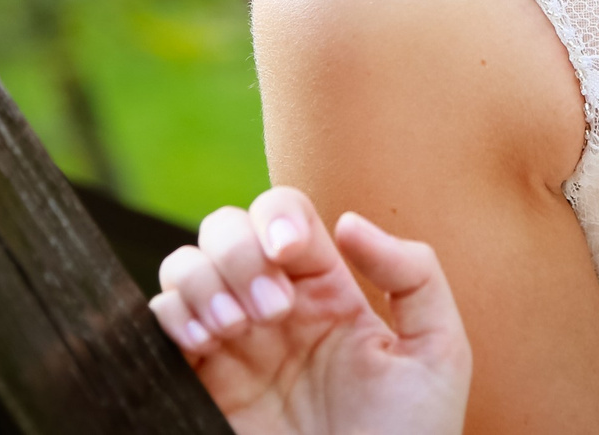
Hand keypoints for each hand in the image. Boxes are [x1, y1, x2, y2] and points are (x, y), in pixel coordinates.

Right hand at [151, 187, 470, 434]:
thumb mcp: (438, 353)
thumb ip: (413, 274)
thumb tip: (348, 223)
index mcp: (328, 291)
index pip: (285, 215)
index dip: (277, 218)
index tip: (289, 253)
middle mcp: (274, 309)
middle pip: (225, 228)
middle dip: (238, 253)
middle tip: (271, 311)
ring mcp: (233, 345)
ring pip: (185, 265)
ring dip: (202, 280)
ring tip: (233, 329)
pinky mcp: (201, 383)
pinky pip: (159, 321)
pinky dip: (170, 314)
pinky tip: (205, 342)